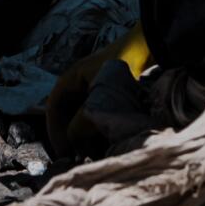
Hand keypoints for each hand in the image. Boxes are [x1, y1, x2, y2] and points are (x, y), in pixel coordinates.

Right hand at [45, 23, 149, 156]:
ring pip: (83, 116)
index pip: (53, 108)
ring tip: (92, 154)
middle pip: (67, 114)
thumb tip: (74, 144)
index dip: (54, 131)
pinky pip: (99, 115)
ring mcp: (95, 87)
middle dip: (71, 136)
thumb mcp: (99, 97)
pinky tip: (107, 143)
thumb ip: (82, 121)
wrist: (151, 47)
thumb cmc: (123, 67)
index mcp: (71, 78)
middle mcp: (79, 83)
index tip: (62, 151)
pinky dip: (99, 129)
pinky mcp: (111, 93)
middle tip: (77, 157)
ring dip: (85, 135)